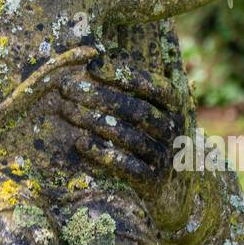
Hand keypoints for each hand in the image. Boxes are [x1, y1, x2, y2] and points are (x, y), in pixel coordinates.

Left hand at [35, 48, 185, 189]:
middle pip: (136, 110)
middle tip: (67, 87)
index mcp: (176, 105)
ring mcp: (165, 157)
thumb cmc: (150, 134)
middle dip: (99, 97)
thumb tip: (95, 57)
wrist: (172, 187)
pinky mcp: (153, 182)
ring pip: (130, 137)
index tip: (92, 67)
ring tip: (67, 110)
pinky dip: (104, 154)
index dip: (124, 76)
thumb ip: (130, 86)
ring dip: (95, 122)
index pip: (153, 86)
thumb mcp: (151, 107)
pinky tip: (80, 143)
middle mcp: (174, 129)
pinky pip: (128, 167)